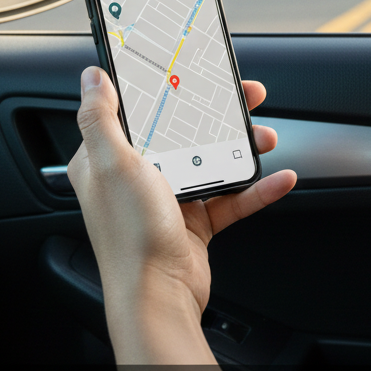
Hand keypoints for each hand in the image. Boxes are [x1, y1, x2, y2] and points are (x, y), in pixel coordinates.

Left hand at [67, 66, 295, 339]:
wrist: (158, 297)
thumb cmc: (130, 236)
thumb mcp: (112, 165)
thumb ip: (100, 118)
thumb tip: (92, 78)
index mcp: (110, 160)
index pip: (142, 111)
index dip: (170, 88)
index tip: (197, 72)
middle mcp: (139, 177)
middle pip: (185, 131)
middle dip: (221, 114)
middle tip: (248, 97)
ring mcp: (169, 199)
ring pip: (213, 160)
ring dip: (244, 147)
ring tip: (266, 138)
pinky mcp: (195, 222)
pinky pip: (232, 197)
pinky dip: (257, 188)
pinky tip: (279, 177)